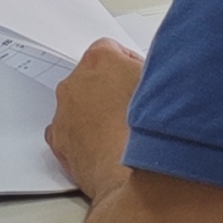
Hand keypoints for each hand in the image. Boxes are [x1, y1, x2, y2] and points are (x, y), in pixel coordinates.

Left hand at [47, 39, 144, 199]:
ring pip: (78, 105)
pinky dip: (82, 136)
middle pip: (91, 77)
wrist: (139, 173)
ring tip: (120, 131)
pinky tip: (104, 146)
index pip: (110, 49)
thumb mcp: (164, 85)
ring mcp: (63, 112)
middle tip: (132, 108)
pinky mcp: (58, 141)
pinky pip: (68, 131)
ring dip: (94, 113)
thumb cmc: (152, 131)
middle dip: (108, 88)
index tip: (138, 79)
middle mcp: (75, 82)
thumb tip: (154, 75)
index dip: (128, 65)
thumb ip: (152, 72)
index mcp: (100, 60)